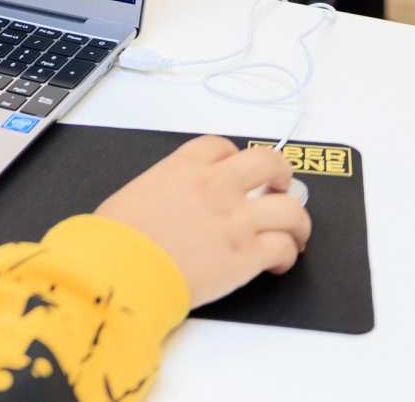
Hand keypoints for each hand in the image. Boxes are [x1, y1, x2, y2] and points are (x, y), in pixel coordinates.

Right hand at [94, 135, 310, 307]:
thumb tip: (173, 204)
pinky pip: (284, 247)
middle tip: (280, 188)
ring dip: (297, 221)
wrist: (118, 269)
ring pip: (290, 208)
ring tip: (293, 233)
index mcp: (183, 168)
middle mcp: (214, 186)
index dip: (236, 158)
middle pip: (268, 162)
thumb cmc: (117, 239)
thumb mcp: (135, 194)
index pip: (222, 147)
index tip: (238, 171)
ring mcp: (234, 219)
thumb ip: (164, 190)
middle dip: (281, 174)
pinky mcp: (245, 255)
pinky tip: (277, 263)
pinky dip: (287, 255)